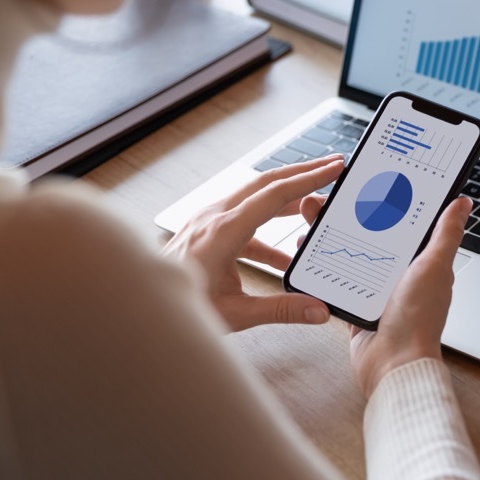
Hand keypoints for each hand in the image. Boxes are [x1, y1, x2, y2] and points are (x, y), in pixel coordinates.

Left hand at [162, 155, 343, 331]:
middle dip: (303, 173)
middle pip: (266, 183)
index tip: (334, 169)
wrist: (145, 305)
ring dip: (287, 198)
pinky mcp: (206, 230)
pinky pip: (244, 220)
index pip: (275, 194)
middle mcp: (215, 217)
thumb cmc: (182, 307)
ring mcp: (208, 220)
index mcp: (223, 231)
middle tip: (333, 167)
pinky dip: (268, 230)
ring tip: (315, 205)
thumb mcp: (236, 313)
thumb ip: (281, 310)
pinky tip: (285, 257)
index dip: (308, 179)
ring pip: (255, 197)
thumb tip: (318, 310)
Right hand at [298, 193, 471, 397]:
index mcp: (423, 261)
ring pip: (351, 251)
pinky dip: (322, 263)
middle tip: (329, 196)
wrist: (392, 364)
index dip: (388, 200)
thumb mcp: (434, 267)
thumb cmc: (417, 321)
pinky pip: (336, 278)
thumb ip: (446, 234)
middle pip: (372, 233)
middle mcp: (401, 273)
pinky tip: (308, 248)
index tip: (369, 180)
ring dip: (331, 232)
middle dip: (350, 212)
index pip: (405, 221)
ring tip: (312, 214)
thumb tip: (463, 202)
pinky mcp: (356, 303)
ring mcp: (377, 289)